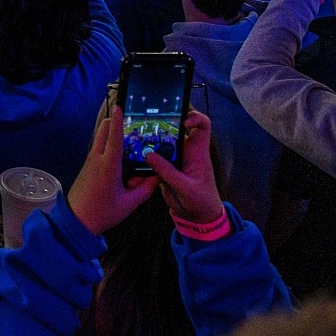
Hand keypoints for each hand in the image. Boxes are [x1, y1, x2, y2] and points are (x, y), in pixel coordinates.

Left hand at [66, 99, 154, 236]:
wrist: (77, 220)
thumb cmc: (103, 212)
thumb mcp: (130, 204)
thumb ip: (146, 189)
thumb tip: (157, 175)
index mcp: (108, 165)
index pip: (114, 137)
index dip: (118, 120)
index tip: (120, 106)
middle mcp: (97, 158)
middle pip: (103, 130)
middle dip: (114, 122)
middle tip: (130, 122)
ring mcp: (89, 161)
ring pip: (99, 138)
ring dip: (111, 133)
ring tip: (128, 139)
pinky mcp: (87, 165)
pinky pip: (98, 148)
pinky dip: (108, 144)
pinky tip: (119, 155)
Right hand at [146, 109, 222, 225]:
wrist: (196, 217)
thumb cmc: (201, 201)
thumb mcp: (185, 188)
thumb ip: (167, 172)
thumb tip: (149, 155)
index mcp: (197, 152)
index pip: (202, 126)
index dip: (194, 118)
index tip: (182, 122)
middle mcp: (185, 151)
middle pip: (174, 130)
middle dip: (160, 125)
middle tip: (146, 125)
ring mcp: (174, 159)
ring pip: (160, 144)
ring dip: (149, 144)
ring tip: (136, 141)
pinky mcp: (164, 169)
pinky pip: (153, 159)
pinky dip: (144, 160)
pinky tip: (133, 161)